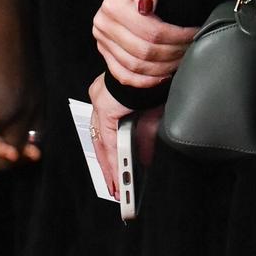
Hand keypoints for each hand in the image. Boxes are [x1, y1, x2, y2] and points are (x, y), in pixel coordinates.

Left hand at [0, 40, 34, 169]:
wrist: (2, 7)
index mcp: (2, 110)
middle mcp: (26, 113)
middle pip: (4, 158)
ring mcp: (38, 106)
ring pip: (22, 148)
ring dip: (2, 145)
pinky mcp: (42, 97)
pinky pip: (34, 131)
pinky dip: (19, 134)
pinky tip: (4, 127)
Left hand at [87, 73, 163, 206]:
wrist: (155, 66)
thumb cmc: (153, 82)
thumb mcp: (150, 115)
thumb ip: (145, 139)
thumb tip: (144, 160)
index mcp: (109, 98)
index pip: (105, 133)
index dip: (109, 155)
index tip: (114, 173)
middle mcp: (100, 99)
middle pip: (100, 142)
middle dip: (108, 168)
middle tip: (116, 189)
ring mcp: (100, 102)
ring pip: (101, 143)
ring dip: (109, 168)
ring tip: (118, 188)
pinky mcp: (105, 106)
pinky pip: (107, 139)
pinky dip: (113, 158)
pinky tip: (119, 172)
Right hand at [91, 0, 196, 88]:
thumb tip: (147, 4)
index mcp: (112, 6)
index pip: (150, 31)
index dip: (177, 36)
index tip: (195, 32)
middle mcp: (103, 25)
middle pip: (144, 52)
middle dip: (174, 53)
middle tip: (193, 47)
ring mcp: (102, 41)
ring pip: (135, 67)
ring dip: (163, 68)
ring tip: (182, 59)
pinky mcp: (105, 52)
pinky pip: (123, 75)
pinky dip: (144, 81)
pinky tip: (163, 76)